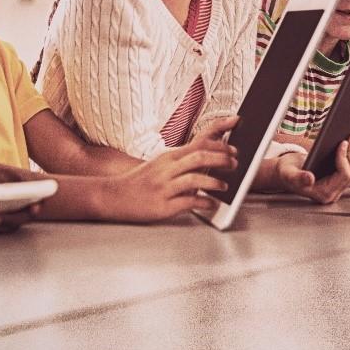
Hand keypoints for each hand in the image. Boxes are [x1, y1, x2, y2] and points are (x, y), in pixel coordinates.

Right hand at [93, 118, 239, 222]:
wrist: (113, 196)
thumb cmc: (140, 181)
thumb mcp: (160, 164)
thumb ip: (182, 160)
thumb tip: (208, 156)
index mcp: (168, 157)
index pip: (198, 144)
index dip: (219, 143)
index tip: (235, 146)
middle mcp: (166, 169)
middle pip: (199, 157)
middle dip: (221, 159)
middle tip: (235, 163)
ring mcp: (164, 187)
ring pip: (194, 179)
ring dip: (213, 182)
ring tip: (225, 186)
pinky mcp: (162, 206)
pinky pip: (187, 203)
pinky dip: (203, 203)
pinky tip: (211, 205)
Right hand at [272, 137, 349, 203]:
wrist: (287, 174)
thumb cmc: (286, 174)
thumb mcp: (289, 174)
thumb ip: (299, 178)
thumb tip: (309, 178)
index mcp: (323, 193)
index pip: (345, 176)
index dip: (345, 158)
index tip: (342, 143)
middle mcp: (334, 193)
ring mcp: (338, 188)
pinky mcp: (339, 180)